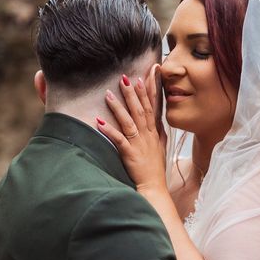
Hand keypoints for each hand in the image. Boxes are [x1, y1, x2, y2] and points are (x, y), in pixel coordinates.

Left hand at [97, 66, 167, 193]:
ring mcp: (139, 144)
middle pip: (141, 110)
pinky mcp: (130, 154)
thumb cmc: (155, 169)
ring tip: (109, 94)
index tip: (151, 71)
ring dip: (119, 107)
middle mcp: (148, 135)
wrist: (155, 187)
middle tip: (126, 76)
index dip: (152, 88)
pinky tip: (99, 122)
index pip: (154, 105)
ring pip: (129, 122)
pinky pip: (118, 140)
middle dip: (134, 92)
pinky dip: (109, 131)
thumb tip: (158, 121)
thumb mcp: (160, 147)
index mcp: (154, 132)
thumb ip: (158, 133)